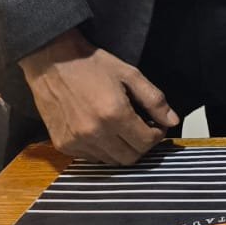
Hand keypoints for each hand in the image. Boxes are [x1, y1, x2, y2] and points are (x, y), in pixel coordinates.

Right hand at [18, 29, 176, 164]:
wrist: (53, 63)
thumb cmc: (92, 65)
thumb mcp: (130, 74)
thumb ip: (154, 99)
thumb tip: (172, 120)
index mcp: (115, 114)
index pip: (146, 142)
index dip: (157, 135)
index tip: (157, 126)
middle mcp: (95, 132)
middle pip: (130, 158)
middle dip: (142, 146)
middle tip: (143, 129)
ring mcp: (77, 141)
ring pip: (111, 161)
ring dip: (122, 149)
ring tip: (123, 129)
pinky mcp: (64, 145)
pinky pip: (91, 158)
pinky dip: (102, 150)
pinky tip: (103, 131)